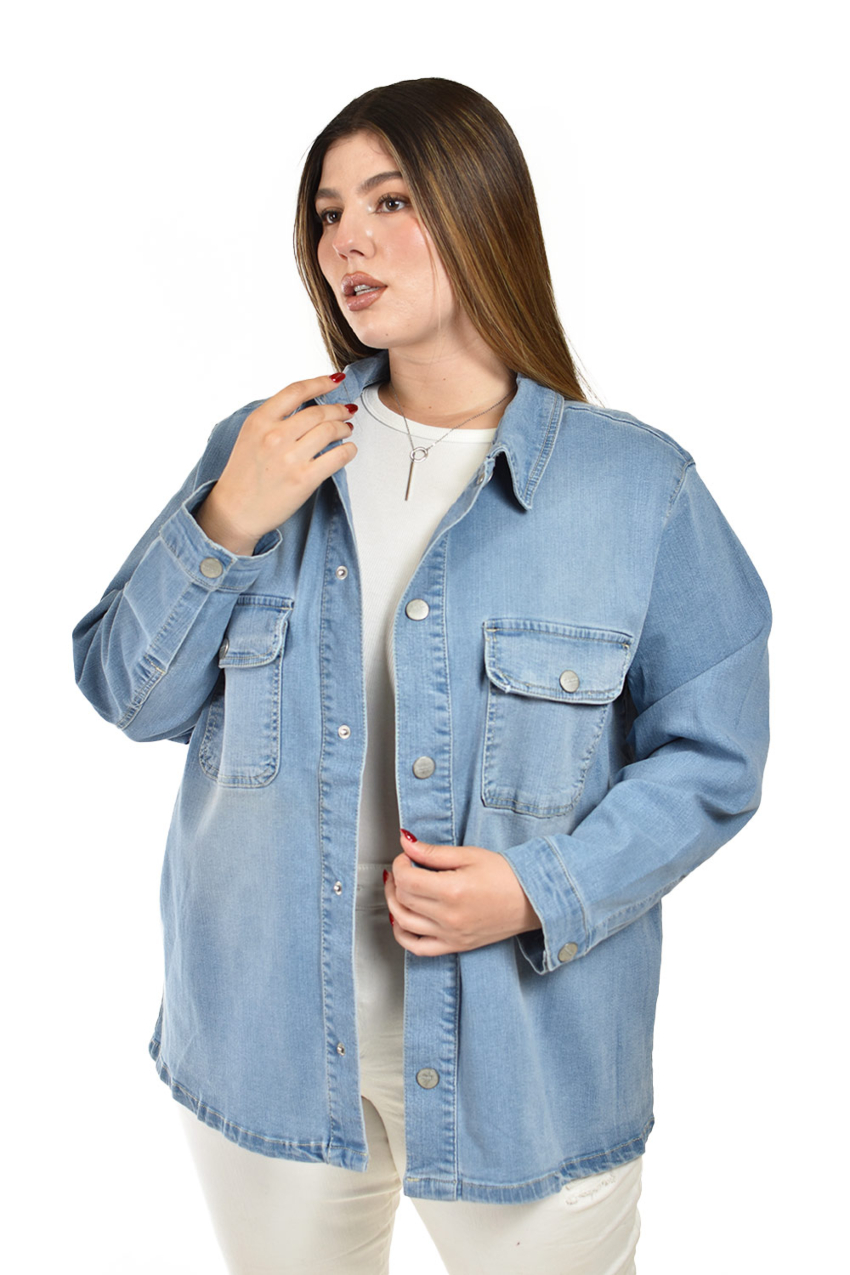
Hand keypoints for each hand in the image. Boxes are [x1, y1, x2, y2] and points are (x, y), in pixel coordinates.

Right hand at [195, 373, 356, 554]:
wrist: (235, 511)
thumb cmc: (242, 476)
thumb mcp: (250, 436)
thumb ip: (274, 419)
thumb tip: (306, 407)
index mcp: (259, 421)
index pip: (296, 391)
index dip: (320, 383)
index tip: (334, 382)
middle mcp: (274, 436)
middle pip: (318, 412)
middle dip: (338, 409)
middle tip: (345, 411)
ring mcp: (290, 458)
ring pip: (330, 431)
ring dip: (344, 427)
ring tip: (346, 429)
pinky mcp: (304, 479)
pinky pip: (337, 457)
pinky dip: (348, 450)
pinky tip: (348, 449)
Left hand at [384, 830, 541, 956]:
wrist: (532, 900)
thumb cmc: (507, 876)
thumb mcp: (469, 855)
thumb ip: (433, 852)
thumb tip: (406, 844)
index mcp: (452, 891)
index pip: (407, 879)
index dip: (400, 864)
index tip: (406, 857)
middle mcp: (449, 917)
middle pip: (403, 899)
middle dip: (397, 880)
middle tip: (404, 868)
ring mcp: (451, 935)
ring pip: (404, 923)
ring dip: (394, 903)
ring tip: (400, 890)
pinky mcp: (455, 946)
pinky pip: (418, 948)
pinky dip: (402, 935)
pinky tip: (401, 920)